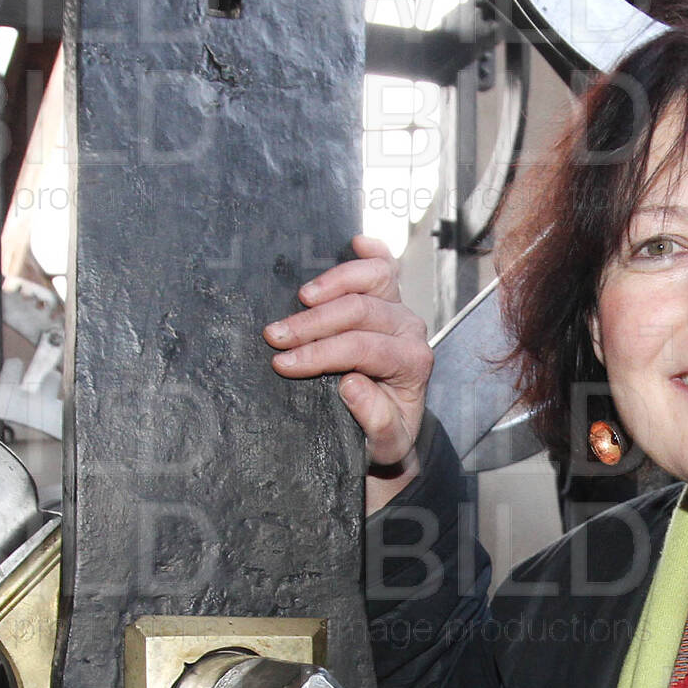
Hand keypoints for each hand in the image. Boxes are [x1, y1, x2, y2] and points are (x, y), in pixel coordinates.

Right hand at [267, 235, 430, 511]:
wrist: (392, 429)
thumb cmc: (384, 436)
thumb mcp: (385, 445)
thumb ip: (375, 420)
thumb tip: (351, 384)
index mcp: (413, 364)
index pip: (363, 348)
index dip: (321, 353)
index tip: (283, 363)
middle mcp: (410, 330)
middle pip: (360, 311)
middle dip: (313, 323)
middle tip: (274, 336)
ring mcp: (400, 309)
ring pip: (373, 279)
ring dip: (331, 283)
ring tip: (298, 298)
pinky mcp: (389, 298)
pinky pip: (385, 266)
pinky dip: (370, 252)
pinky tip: (354, 242)